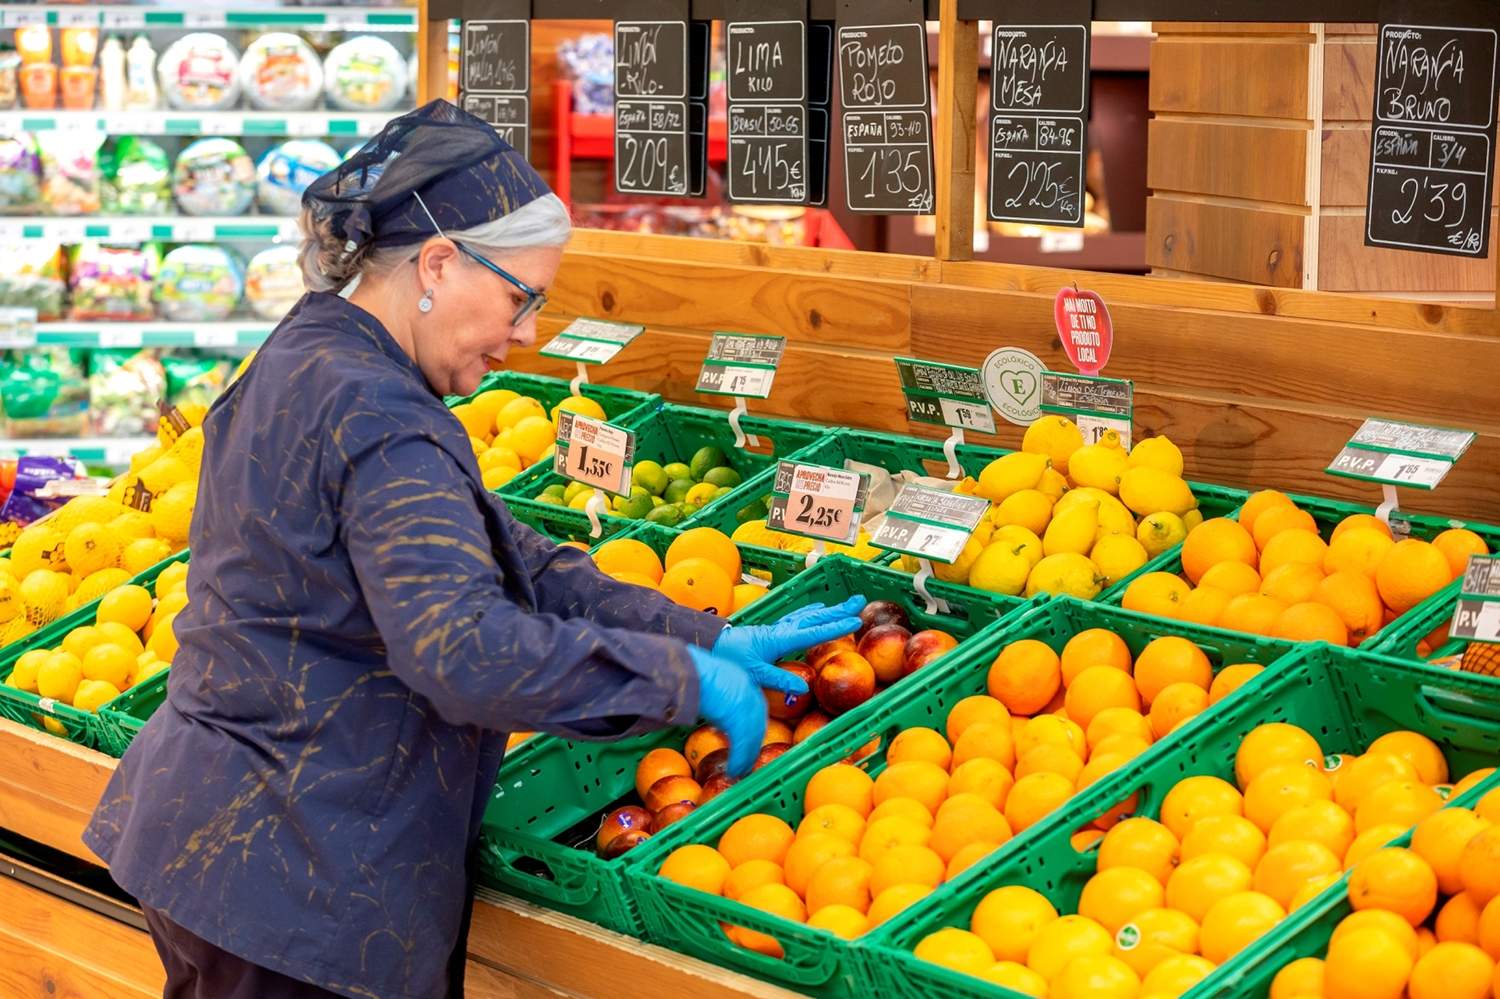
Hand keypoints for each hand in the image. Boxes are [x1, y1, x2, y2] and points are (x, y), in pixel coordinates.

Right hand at [688, 647, 767, 777]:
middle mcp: (749, 693)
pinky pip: (742, 745)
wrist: (687, 670)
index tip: (751, 737)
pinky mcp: (737, 719)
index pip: (756, 708)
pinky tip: (735, 770)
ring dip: (747, 756)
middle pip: (758, 724)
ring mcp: (745, 706)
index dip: (754, 725)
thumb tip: (710, 706)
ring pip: (753, 737)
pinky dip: (739, 760)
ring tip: (741, 769)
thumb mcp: (708, 682)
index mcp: (743, 682)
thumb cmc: (689, 673)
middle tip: (748, 758)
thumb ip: (716, 695)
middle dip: (754, 744)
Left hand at [711, 595, 866, 690]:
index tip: (855, 622)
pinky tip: (814, 610)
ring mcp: (777, 629)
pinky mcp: (772, 631)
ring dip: (827, 610)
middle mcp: (781, 630)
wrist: (711, 645)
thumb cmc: (730, 661)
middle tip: (859, 601)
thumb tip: (804, 688)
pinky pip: (797, 618)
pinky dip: (810, 612)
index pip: (813, 633)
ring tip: (845, 604)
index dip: (835, 628)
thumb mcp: (753, 674)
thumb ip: (778, 679)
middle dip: (837, 610)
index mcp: (780, 639)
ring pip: (807, 615)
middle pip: (814, 618)